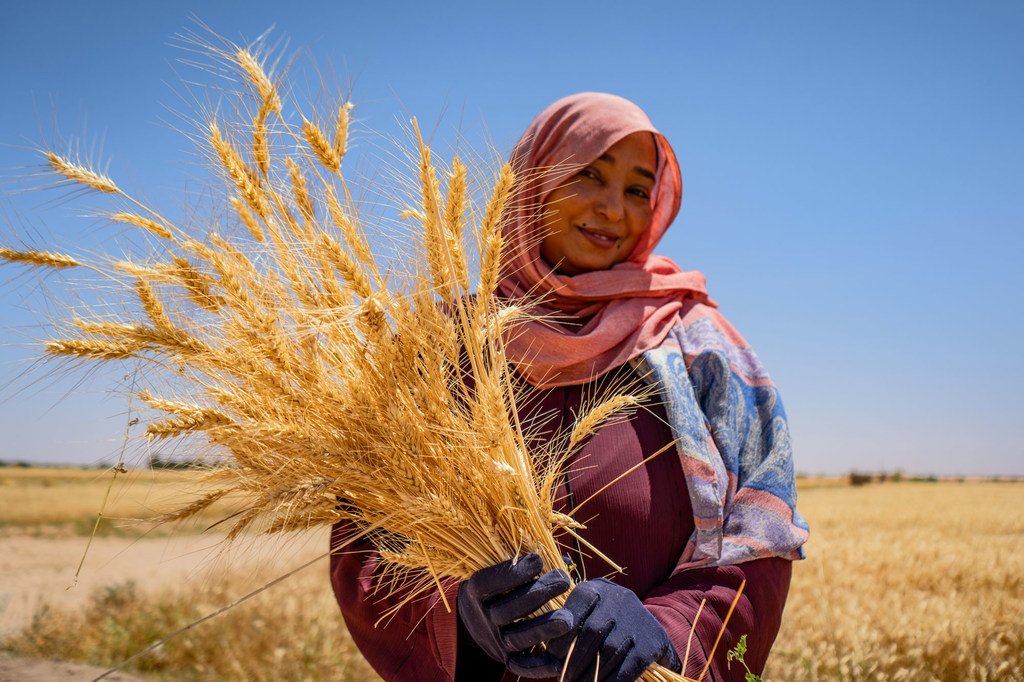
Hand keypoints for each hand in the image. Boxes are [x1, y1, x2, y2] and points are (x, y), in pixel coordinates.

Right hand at [457, 553, 571, 677]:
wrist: (472, 618)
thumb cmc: (495, 585)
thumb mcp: (496, 569)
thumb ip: (523, 563)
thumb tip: (562, 559)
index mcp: (475, 591)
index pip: (490, 582)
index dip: (513, 573)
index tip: (537, 560)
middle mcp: (482, 618)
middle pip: (509, 609)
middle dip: (539, 594)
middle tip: (563, 580)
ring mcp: (493, 640)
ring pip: (517, 638)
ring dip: (544, 628)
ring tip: (568, 619)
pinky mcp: (504, 658)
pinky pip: (520, 665)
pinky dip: (538, 666)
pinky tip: (558, 660)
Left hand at [546, 578, 680, 681]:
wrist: (649, 630)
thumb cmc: (606, 623)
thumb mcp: (589, 614)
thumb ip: (570, 627)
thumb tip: (550, 657)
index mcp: (596, 588)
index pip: (575, 612)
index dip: (562, 639)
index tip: (553, 659)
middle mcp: (618, 599)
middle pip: (591, 632)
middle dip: (575, 661)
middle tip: (564, 679)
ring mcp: (637, 620)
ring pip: (609, 651)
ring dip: (591, 675)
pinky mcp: (651, 642)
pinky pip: (628, 666)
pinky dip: (612, 681)